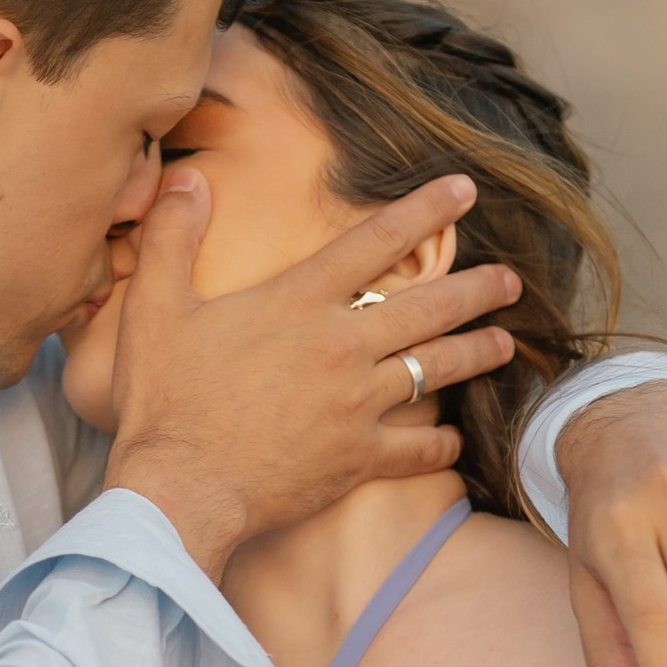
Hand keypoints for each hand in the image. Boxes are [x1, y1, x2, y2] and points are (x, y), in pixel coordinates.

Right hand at [106, 170, 518, 572]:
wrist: (180, 488)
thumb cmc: (165, 399)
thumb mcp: (154, 307)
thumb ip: (173, 237)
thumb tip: (189, 178)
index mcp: (298, 302)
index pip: (374, 242)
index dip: (424, 210)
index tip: (464, 190)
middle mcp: (340, 346)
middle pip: (428, 306)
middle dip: (477, 288)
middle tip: (511, 279)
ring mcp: (356, 404)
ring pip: (434, 369)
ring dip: (476, 353)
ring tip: (506, 343)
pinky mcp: (358, 457)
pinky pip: (416, 448)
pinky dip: (439, 444)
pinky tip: (454, 440)